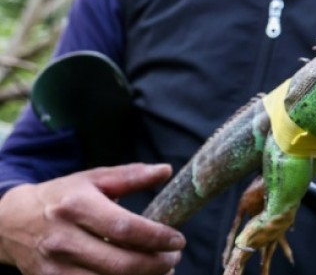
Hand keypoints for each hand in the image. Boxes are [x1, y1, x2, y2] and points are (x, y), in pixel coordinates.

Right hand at [0, 164, 184, 274]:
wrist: (11, 222)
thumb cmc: (62, 197)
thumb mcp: (93, 179)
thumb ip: (131, 176)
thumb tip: (166, 170)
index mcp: (77, 207)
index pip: (124, 228)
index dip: (156, 237)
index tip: (178, 240)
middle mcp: (64, 239)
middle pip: (119, 263)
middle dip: (155, 264)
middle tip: (174, 258)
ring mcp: (55, 267)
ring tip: (161, 270)